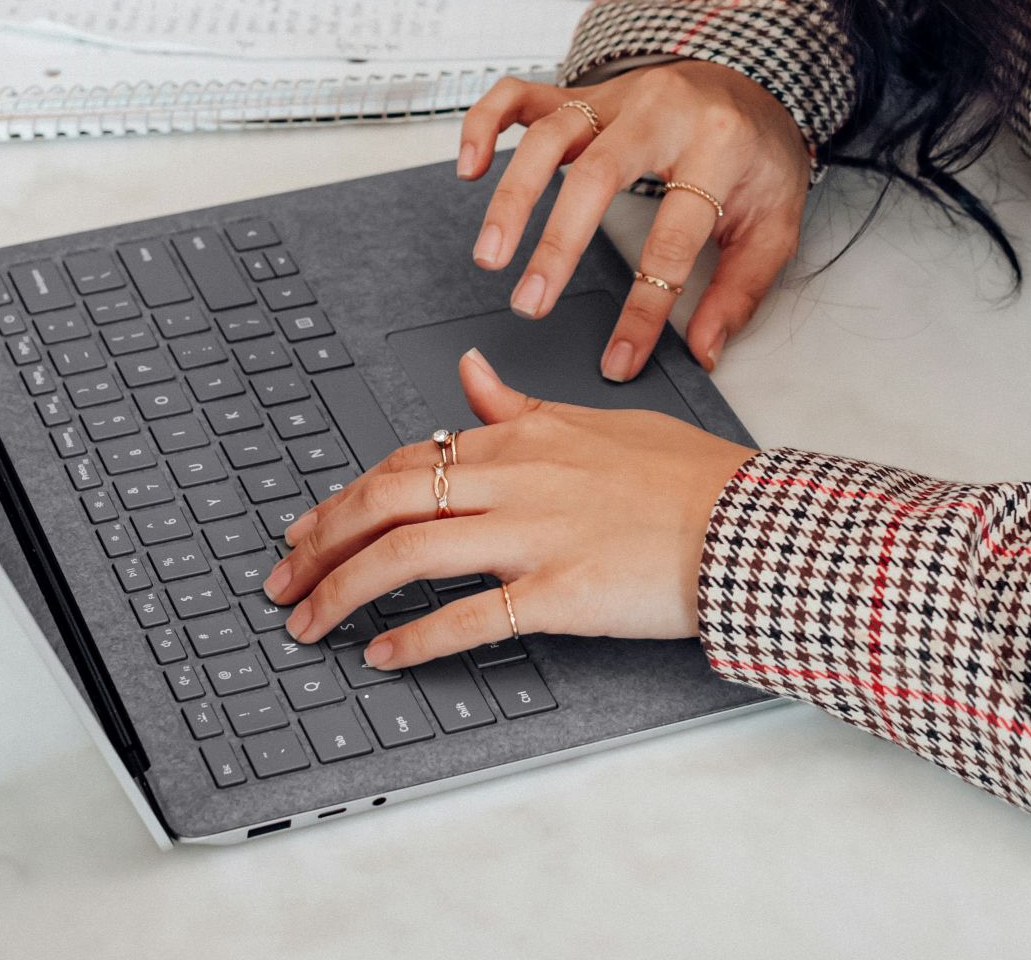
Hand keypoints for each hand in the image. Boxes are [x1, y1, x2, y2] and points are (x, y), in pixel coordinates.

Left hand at [263, 348, 756, 669]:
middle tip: (282, 579)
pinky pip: (468, 616)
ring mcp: (533, 536)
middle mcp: (514, 480)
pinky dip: (414, 637)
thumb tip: (470, 375)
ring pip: (407, 552)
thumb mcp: (595, 421)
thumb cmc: (684, 477)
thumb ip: (521, 407)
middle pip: (384, 501)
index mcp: (520, 438)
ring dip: (343, 590)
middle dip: (319, 543)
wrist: (748, 523)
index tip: (310, 529)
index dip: (344, 499)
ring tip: (308, 622)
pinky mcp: (560, 592)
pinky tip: (381, 654)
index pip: (406, 462)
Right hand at [457, 61, 810, 381]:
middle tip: (530, 302)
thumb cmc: (758, 157)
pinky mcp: (583, 93)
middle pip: (598, 175)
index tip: (619, 358)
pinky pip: (521, 94)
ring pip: (549, 135)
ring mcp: (615, 98)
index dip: (644, 308)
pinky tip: (471, 168)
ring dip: (513, 197)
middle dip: (558, 244)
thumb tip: (704, 349)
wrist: (755, 86)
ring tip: (490, 254)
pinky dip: (486, 124)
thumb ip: (740, 290)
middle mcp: (661, 112)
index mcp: (718, 146)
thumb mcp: (774, 225)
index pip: (672, 239)